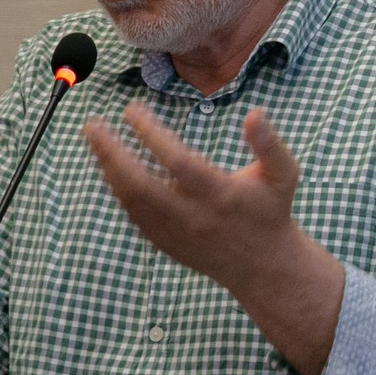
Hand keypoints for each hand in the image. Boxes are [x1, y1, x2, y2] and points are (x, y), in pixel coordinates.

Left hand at [84, 102, 344, 374]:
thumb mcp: (283, 174)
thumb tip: (254, 113)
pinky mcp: (165, 244)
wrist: (263, 265)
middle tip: (91, 125)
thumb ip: (270, 144)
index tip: (131, 109)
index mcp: (221, 196)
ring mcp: (175, 234)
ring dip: (108, 169)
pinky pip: (133, 216)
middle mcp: (193, 217)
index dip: (151, 134)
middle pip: (140, 185)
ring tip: (96, 140)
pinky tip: (110, 167)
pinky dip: (118, 190)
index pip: (177, 162)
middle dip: (111, 153)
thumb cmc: (271, 210)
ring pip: (131, 202)